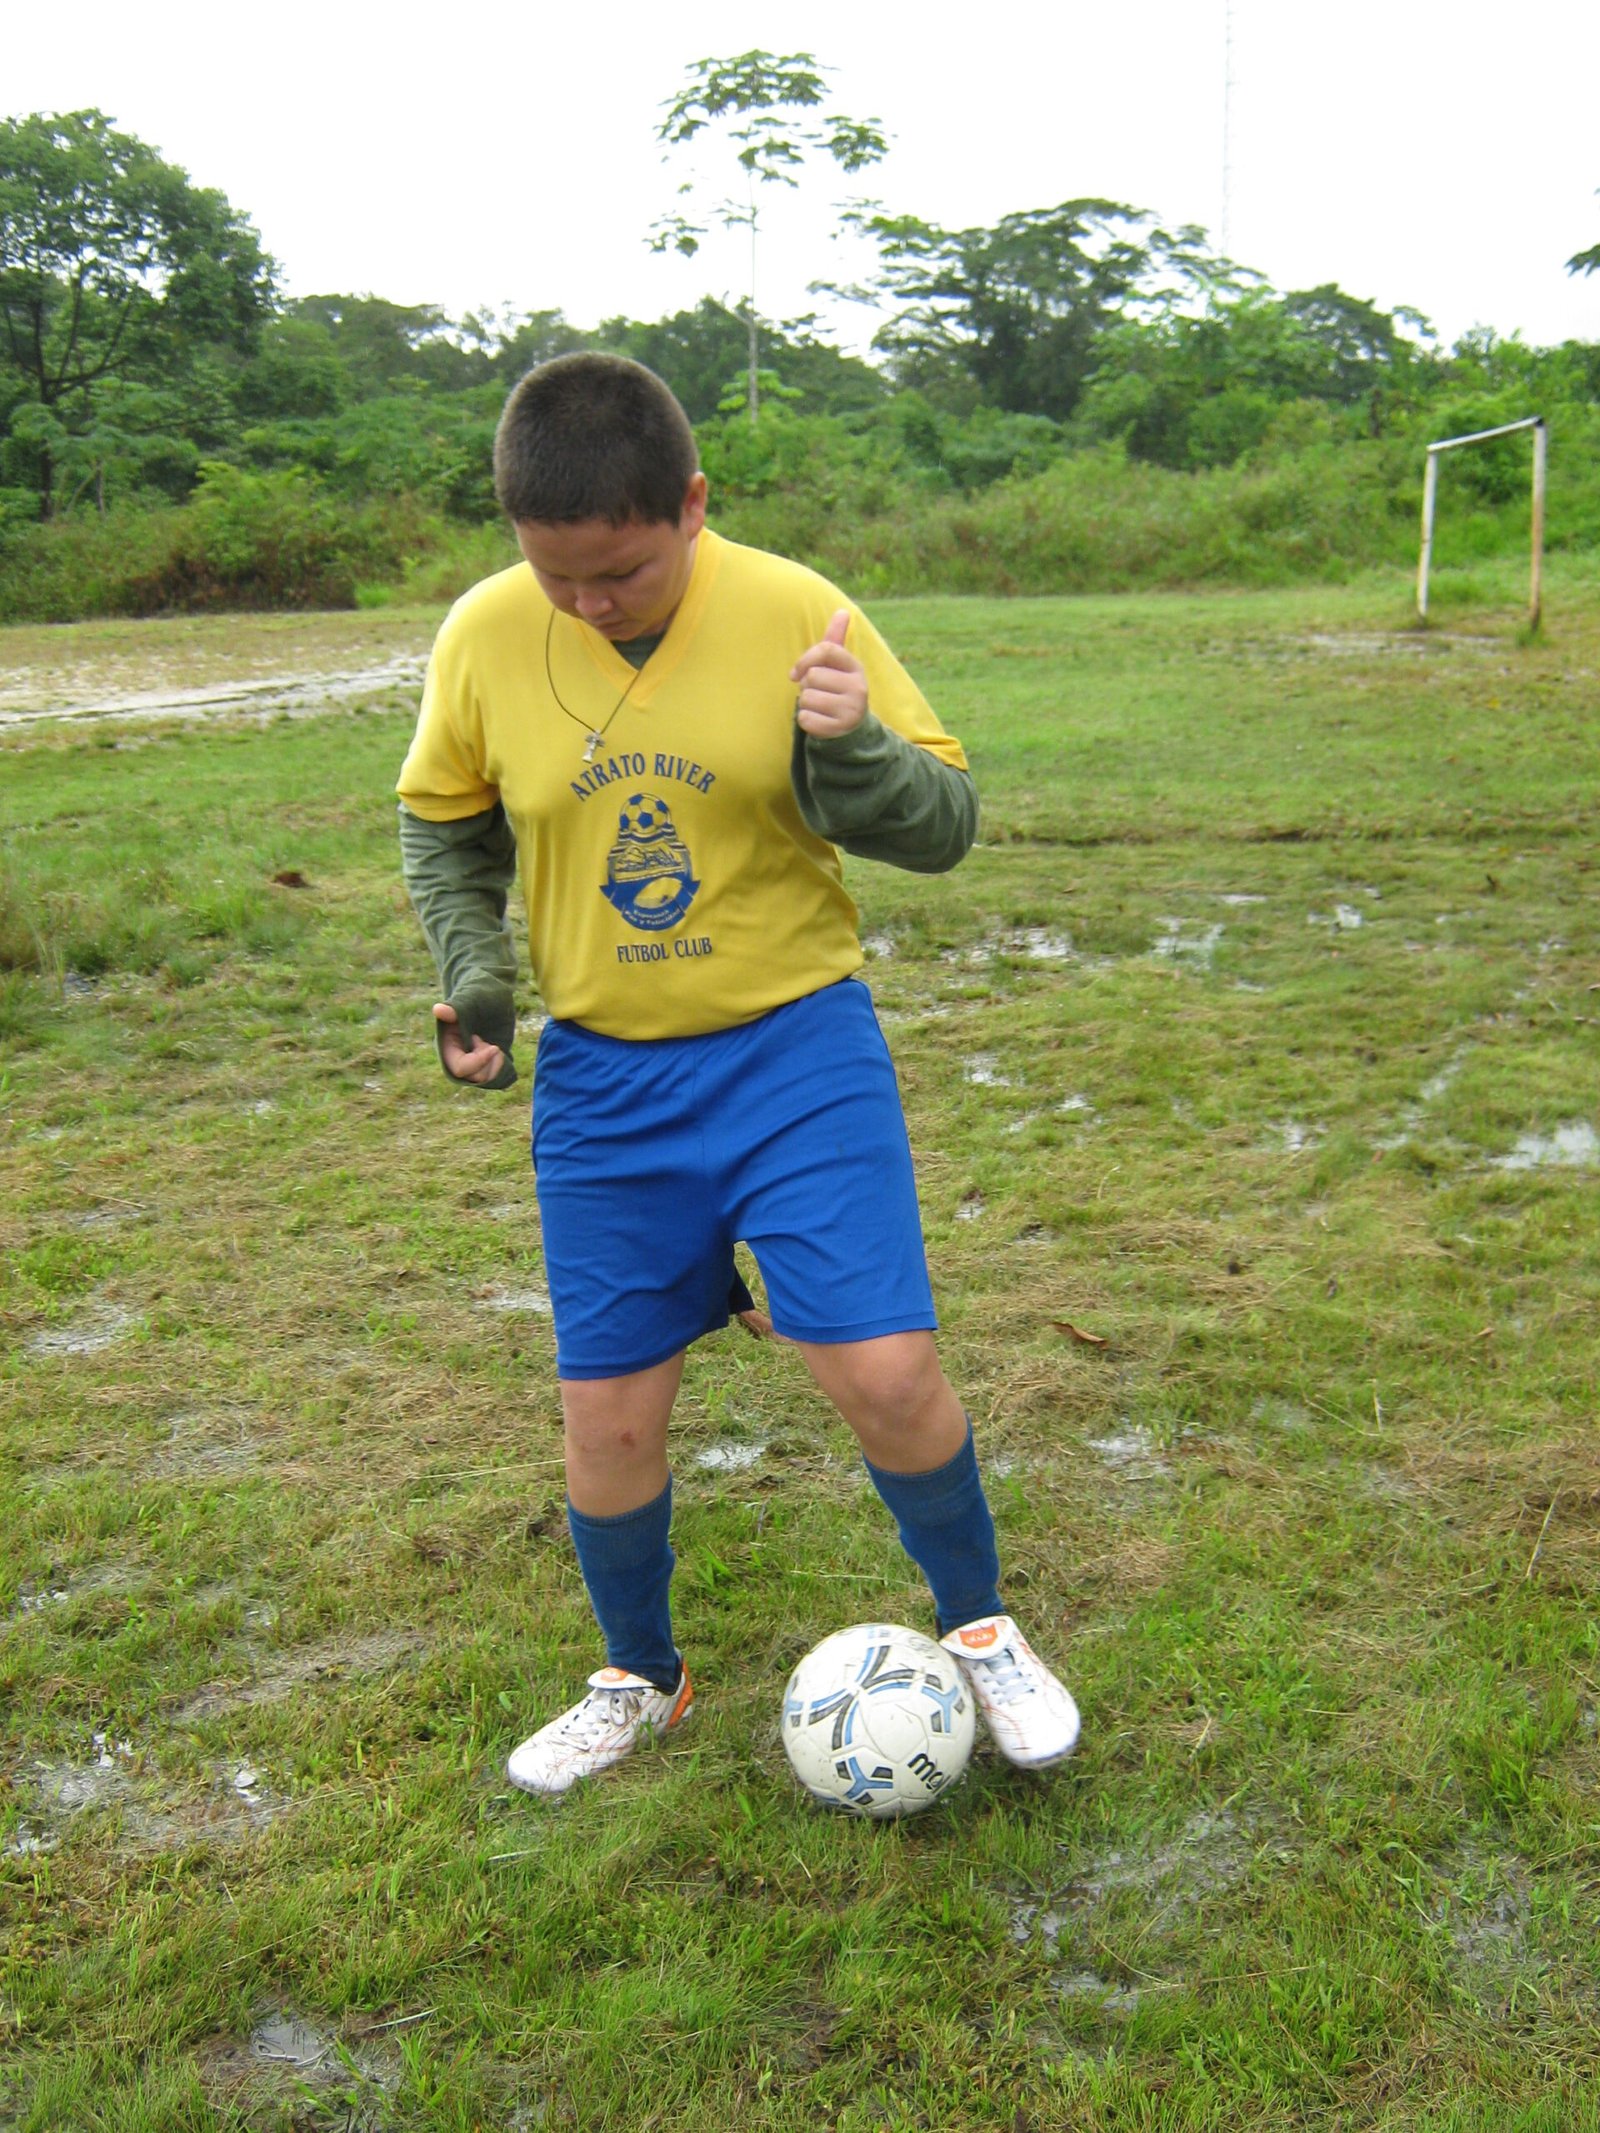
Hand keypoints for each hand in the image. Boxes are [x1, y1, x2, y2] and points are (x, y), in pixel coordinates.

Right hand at [433, 1001, 505, 1085]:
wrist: (493, 993)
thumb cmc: (477, 993)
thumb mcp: (469, 1000)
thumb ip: (455, 1009)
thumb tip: (437, 1010)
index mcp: (447, 1045)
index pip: (460, 1068)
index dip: (477, 1062)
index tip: (495, 1047)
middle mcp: (458, 1057)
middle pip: (473, 1077)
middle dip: (488, 1064)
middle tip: (493, 1045)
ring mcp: (473, 1061)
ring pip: (484, 1079)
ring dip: (495, 1066)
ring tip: (494, 1045)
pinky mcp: (487, 1063)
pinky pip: (494, 1077)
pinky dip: (501, 1069)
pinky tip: (501, 1053)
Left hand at [791, 609, 867, 737]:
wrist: (851, 727)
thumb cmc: (836, 688)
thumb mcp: (838, 665)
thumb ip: (836, 639)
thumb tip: (843, 610)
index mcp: (856, 667)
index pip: (827, 649)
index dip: (805, 659)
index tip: (795, 672)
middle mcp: (858, 687)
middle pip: (812, 676)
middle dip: (806, 686)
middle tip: (817, 693)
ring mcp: (851, 710)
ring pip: (807, 698)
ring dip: (805, 703)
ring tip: (819, 706)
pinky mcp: (839, 729)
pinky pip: (805, 719)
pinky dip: (805, 720)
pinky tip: (818, 720)